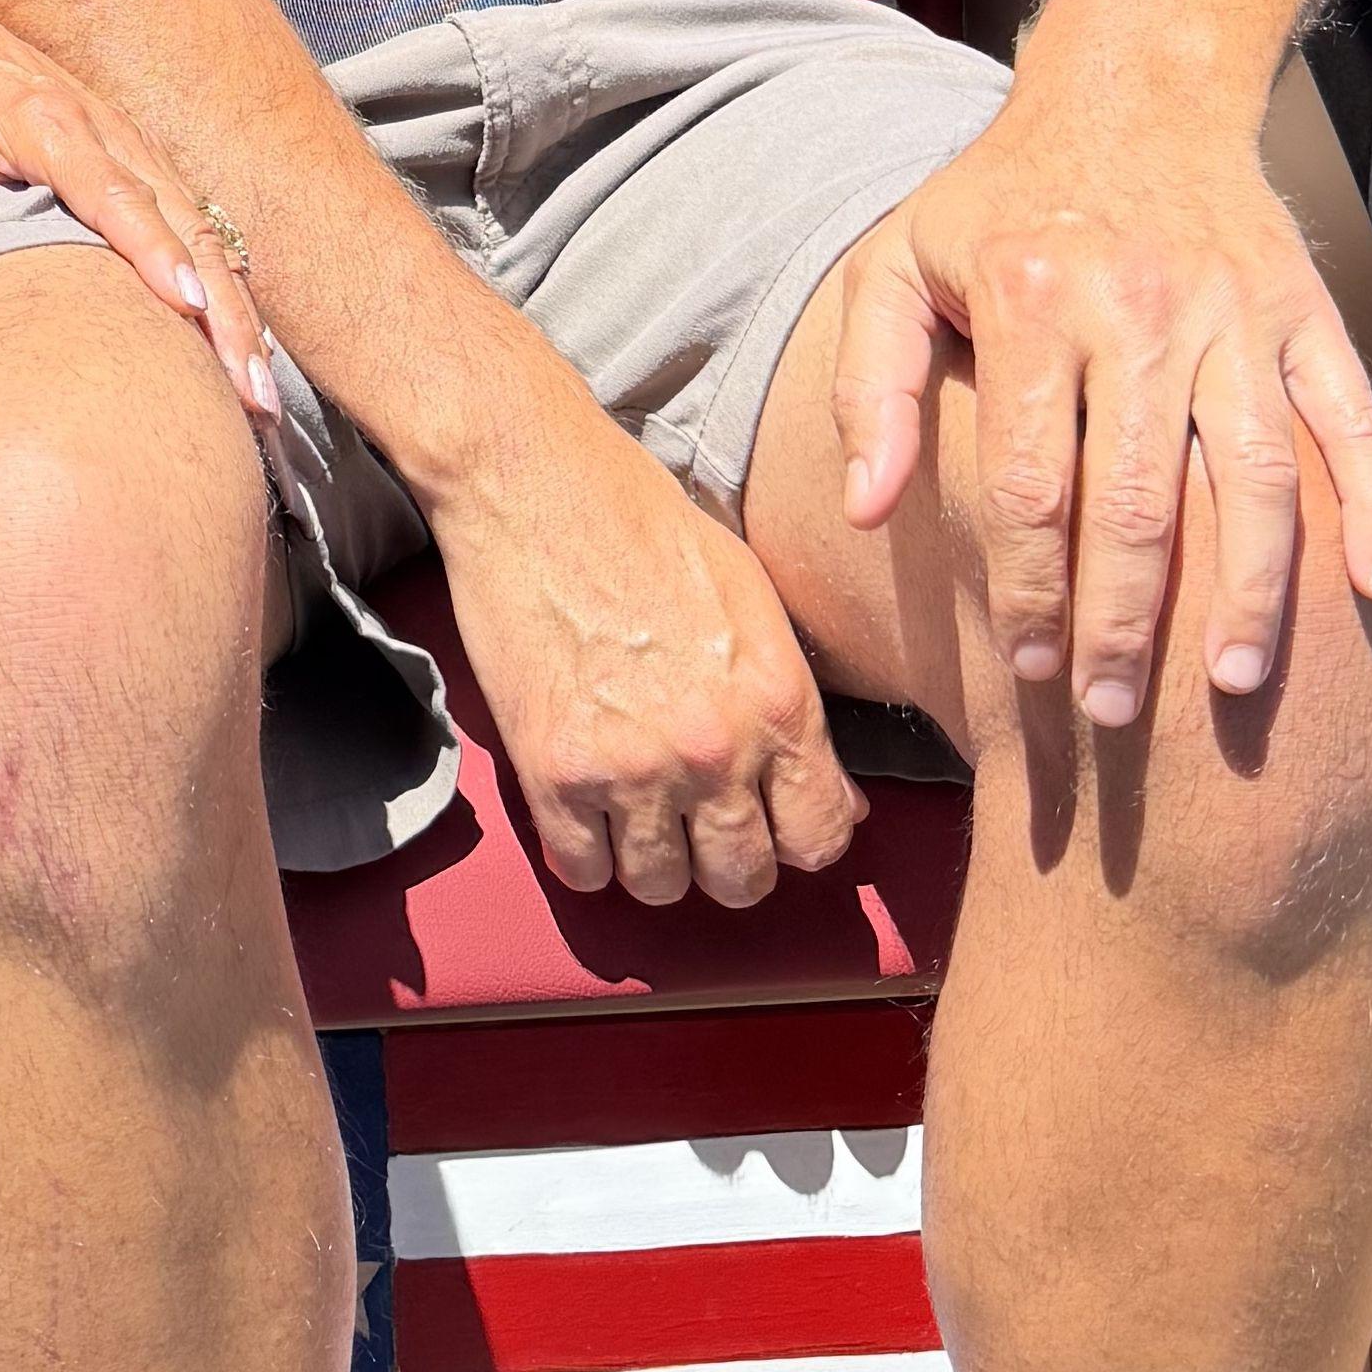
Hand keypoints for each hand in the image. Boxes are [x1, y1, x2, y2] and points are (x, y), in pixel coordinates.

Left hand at [0, 7, 276, 422]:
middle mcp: (113, 138)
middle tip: (249, 393)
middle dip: (222, 310)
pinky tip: (242, 357)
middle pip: (184, 226)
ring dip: (236, 315)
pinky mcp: (144, 173)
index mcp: (55, 125)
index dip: (153, 250)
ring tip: (259, 401)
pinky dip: (224, 295)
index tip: (185, 306)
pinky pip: (198, 237)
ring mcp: (137, 155)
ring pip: (205, 238)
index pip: (114, 194)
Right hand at [431, 390, 860, 909]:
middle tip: (702, 825)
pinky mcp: (553, 771)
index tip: (773, 823)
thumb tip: (837, 803)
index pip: (821, 838)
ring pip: (661, 887)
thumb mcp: (751, 599)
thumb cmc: (645, 524)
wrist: (534, 484)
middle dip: (729, 862)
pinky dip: (587, 853)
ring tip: (640, 813)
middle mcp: (714, 749)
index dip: (799, 839)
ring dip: (655, 859)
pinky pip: (583, 872)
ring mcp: (630, 767)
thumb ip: (794, 707)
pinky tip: (588, 810)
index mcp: (777, 700)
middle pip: (743, 879)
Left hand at [829, 87, 1371, 730]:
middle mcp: (1141, 304)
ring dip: (1250, 588)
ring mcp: (1236, 309)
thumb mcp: (898, 264)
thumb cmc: (1001, 203)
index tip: (1023, 667)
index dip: (1032, 586)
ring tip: (1232, 684)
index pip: (1034, 480)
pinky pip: (1349, 417)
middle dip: (1127, 620)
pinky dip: (1367, 505)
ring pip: (1253, 472)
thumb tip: (866, 509)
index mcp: (1034, 295)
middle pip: (1142, 496)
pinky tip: (1367, 591)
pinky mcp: (1304, 309)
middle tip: (1114, 713)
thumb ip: (874, 386)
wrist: (1133, 93)